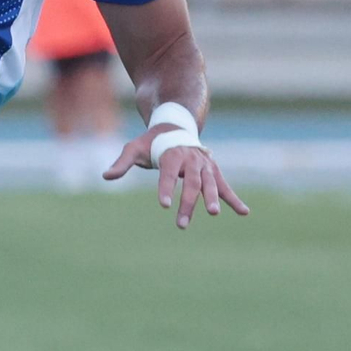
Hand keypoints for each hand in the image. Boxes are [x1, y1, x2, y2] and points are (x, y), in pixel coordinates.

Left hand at [103, 129, 249, 229]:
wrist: (176, 127)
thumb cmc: (152, 142)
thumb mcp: (134, 148)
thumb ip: (123, 162)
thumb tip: (106, 176)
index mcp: (172, 153)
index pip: (168, 172)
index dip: (166, 188)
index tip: (164, 205)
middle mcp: (191, 158)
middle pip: (191, 182)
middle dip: (187, 203)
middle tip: (181, 224)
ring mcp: (205, 165)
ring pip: (209, 184)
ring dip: (212, 199)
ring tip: (213, 214)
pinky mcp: (213, 172)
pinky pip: (225, 187)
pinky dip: (234, 199)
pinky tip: (244, 212)